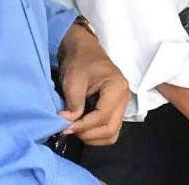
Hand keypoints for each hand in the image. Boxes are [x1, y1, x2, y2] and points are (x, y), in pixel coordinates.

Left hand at [57, 23, 129, 145]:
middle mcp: (124, 98)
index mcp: (116, 88)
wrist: (84, 51)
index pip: (102, 117)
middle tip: (69, 129)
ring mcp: (121, 105)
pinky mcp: (115, 109)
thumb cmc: (80, 61)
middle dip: (88, 134)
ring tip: (76, 128)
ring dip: (92, 136)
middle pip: (110, 129)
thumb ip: (73, 103)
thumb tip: (68, 123)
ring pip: (111, 133)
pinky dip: (96, 134)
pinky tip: (82, 126)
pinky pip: (109, 130)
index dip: (82, 126)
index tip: (64, 127)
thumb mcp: (73, 80)